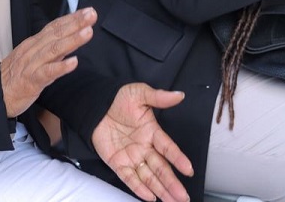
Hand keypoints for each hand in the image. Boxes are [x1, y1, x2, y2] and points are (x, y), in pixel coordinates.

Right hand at [0, 8, 96, 117]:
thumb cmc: (15, 76)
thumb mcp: (33, 57)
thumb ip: (51, 48)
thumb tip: (70, 39)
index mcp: (34, 43)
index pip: (55, 26)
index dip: (71, 18)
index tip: (88, 11)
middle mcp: (33, 50)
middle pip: (56, 33)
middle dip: (76, 23)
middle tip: (92, 14)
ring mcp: (32, 64)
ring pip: (54, 49)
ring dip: (72, 40)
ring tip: (88, 32)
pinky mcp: (31, 81)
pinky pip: (48, 73)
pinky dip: (61, 67)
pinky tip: (74, 62)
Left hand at [92, 84, 192, 201]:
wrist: (96, 106)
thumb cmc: (119, 99)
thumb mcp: (139, 93)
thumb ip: (158, 97)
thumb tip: (179, 95)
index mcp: (152, 132)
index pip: (168, 148)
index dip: (178, 158)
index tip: (188, 169)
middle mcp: (145, 147)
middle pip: (161, 168)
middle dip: (173, 183)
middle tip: (184, 197)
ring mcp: (132, 157)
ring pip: (149, 177)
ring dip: (161, 190)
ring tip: (173, 201)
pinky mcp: (118, 163)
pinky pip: (129, 178)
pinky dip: (139, 188)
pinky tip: (150, 197)